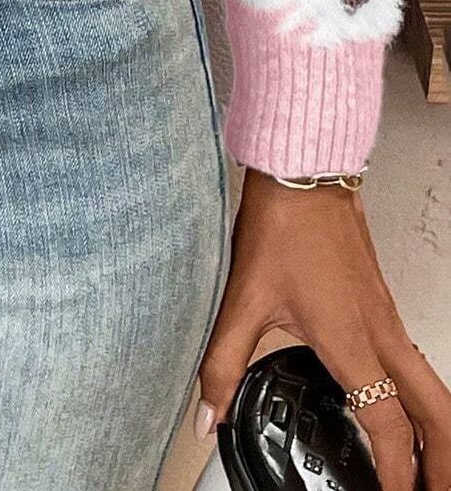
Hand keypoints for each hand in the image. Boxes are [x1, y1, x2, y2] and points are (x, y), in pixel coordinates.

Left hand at [197, 168, 450, 490]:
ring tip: (426, 469)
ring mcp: (388, 319)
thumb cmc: (282, 225)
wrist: (304, 173)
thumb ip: (221, 364)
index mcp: (352, 344)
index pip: (390, 428)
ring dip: (438, 434)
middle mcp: (381, 335)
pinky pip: (417, 363)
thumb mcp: (243, 301)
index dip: (397, 474)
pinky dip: (423, 401)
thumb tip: (206, 414)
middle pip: (437, 414)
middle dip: (441, 463)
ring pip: (434, 390)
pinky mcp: (383, 305)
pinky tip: (401, 407)